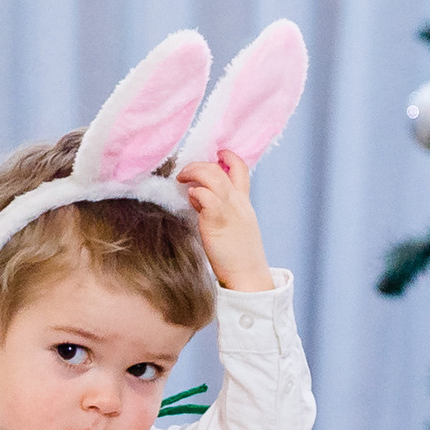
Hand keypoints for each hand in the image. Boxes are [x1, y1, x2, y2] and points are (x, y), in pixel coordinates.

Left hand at [175, 150, 273, 291]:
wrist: (248, 276)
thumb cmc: (238, 257)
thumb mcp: (234, 227)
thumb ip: (218, 210)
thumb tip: (198, 197)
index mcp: (244, 203)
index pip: (241, 170)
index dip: (229, 157)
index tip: (217, 154)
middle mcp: (238, 202)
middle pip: (220, 169)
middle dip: (200, 164)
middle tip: (185, 172)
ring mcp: (229, 209)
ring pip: (212, 176)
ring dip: (193, 172)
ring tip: (182, 178)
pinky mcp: (217, 220)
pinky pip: (204, 195)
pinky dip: (195, 193)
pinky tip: (190, 199)